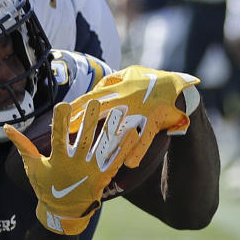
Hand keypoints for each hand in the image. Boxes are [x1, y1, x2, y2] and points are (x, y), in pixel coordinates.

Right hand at [4, 99, 140, 234]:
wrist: (63, 212)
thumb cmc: (46, 186)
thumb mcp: (33, 166)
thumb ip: (22, 145)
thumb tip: (7, 128)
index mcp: (58, 160)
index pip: (58, 137)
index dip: (61, 121)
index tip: (63, 105)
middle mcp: (76, 164)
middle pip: (85, 139)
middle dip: (90, 120)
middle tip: (96, 102)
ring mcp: (92, 170)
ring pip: (104, 146)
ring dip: (113, 129)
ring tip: (120, 111)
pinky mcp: (104, 175)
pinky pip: (117, 159)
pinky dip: (126, 146)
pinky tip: (133, 131)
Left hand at [65, 65, 199, 167]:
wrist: (180, 88)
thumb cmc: (149, 81)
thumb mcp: (128, 75)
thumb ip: (110, 83)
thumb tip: (92, 91)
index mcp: (120, 88)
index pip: (93, 97)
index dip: (76, 105)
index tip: (59, 113)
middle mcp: (128, 98)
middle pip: (101, 111)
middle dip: (83, 120)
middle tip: (66, 130)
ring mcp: (142, 110)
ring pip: (122, 126)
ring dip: (108, 139)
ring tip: (95, 154)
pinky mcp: (155, 120)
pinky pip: (145, 137)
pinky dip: (138, 150)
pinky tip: (130, 164)